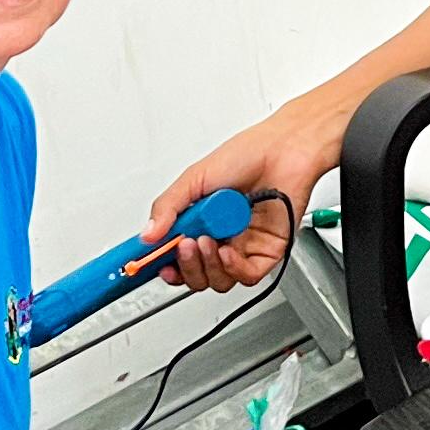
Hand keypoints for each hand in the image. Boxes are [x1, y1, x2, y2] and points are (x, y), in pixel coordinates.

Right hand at [148, 106, 339, 291]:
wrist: (284, 149)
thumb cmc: (247, 155)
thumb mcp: (195, 178)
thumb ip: (168, 207)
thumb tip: (148, 234)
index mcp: (200, 223)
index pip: (174, 257)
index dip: (161, 266)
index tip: (145, 265)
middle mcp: (220, 238)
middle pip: (195, 276)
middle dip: (184, 267)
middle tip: (182, 246)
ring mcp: (244, 246)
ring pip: (219, 281)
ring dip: (207, 266)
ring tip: (205, 242)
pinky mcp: (267, 252)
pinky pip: (246, 276)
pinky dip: (233, 268)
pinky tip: (227, 251)